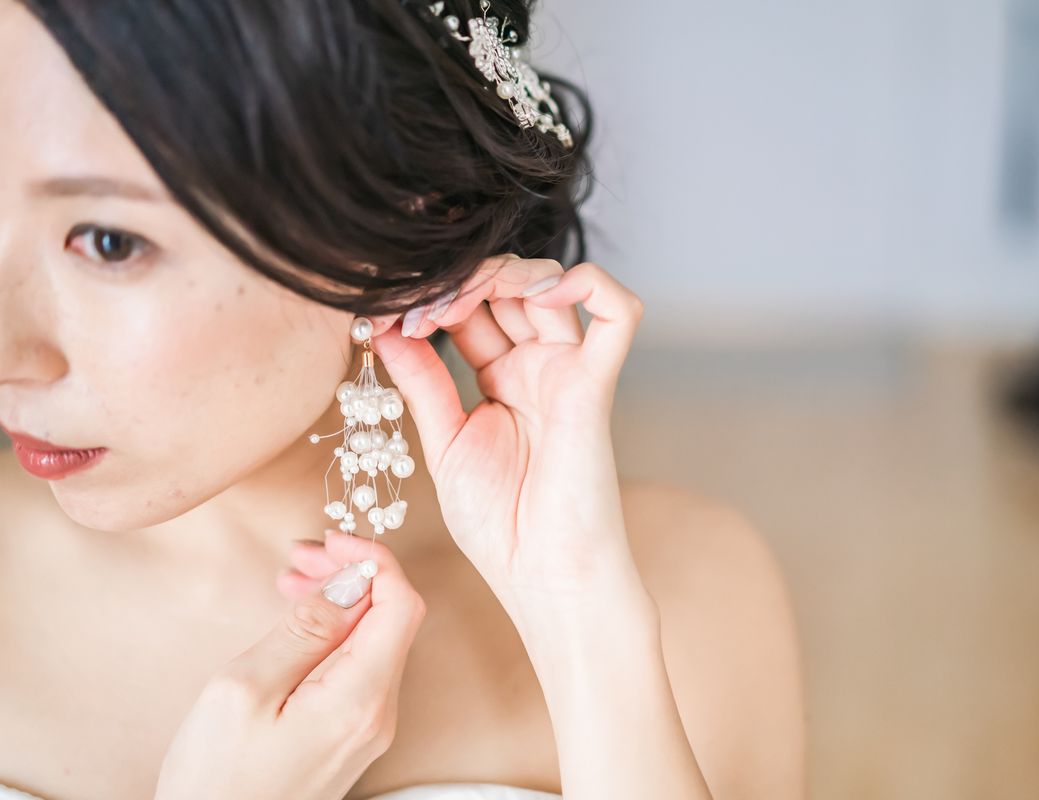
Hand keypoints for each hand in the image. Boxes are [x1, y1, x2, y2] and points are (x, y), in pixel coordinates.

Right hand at [155, 532, 424, 799]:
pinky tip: (301, 619)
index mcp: (361, 698)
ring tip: (293, 580)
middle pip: (392, 618)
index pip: (402, 605)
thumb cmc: (216, 778)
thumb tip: (350, 582)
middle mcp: (379, 713)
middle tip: (301, 555)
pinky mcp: (352, 735)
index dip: (373, 560)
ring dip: (342, 600)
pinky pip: (361, 667)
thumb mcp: (245, 689)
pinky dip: (337, 632)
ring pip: (376, 640)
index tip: (331, 540)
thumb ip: (304, 630)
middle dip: (353, 573)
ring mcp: (369, 727)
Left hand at [371, 256, 649, 616]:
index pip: (472, 306)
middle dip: (458, 279)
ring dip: (500, 274)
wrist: (543, 578)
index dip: (432, 294)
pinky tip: (539, 290)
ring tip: (449, 304)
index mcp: (503, 377)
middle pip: (508, 285)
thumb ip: (422, 381)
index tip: (383, 307)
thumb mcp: (444, 442)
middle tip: (413, 304)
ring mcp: (569, 371)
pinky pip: (618, 315)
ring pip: (553, 283)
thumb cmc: (501, 525)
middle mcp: (538, 366)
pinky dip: (591, 283)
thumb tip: (384, 326)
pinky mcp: (596, 384)